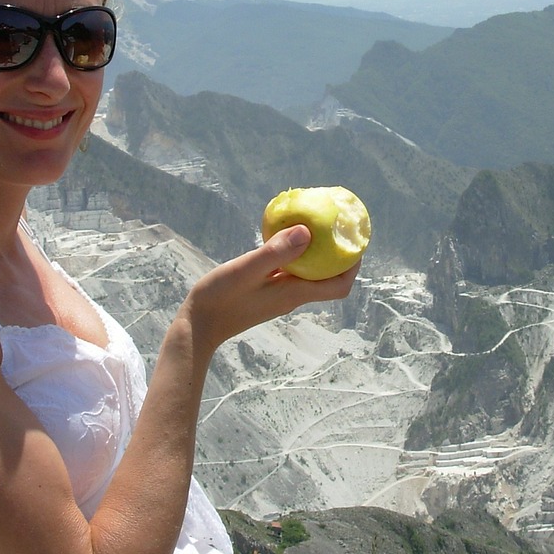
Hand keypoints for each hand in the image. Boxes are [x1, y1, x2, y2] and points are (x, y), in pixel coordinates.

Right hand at [179, 224, 359, 354]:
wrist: (197, 326)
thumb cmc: (220, 298)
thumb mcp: (246, 270)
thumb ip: (275, 252)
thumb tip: (308, 232)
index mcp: (294, 294)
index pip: (339, 287)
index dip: (353, 266)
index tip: (356, 241)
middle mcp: (292, 297)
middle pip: (329, 279)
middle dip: (340, 256)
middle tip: (340, 228)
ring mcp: (279, 296)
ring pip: (310, 275)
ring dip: (318, 255)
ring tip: (317, 227)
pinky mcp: (267, 292)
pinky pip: (291, 272)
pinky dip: (296, 256)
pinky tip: (285, 238)